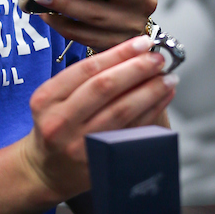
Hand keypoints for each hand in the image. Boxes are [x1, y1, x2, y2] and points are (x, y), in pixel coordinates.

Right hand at [19, 35, 177, 201]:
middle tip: (158, 59)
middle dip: (137, 69)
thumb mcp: (53, 98)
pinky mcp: (98, 161)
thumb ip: (83, 79)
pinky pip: (129, 132)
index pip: (88, 69)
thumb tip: (129, 54)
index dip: (119, 54)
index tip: (141, 43)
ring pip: (121, 111)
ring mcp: (79, 144)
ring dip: (149, 91)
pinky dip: (150, 113)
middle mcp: (60, 121)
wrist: (46, 170)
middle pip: (105, 88)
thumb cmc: (54, 126)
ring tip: (167, 78)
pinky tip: (162, 100)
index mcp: (47, 98)